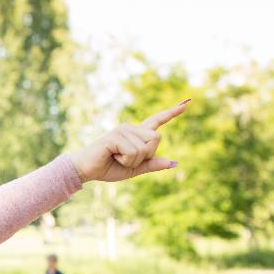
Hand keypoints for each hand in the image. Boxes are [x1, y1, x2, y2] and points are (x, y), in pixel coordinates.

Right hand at [68, 99, 189, 182]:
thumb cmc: (107, 168)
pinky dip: (125, 160)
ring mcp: (123, 130)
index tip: (187, 103)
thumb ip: (152, 164)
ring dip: (133, 161)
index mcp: (136, 135)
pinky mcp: (116, 135)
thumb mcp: (134, 169)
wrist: (86, 170)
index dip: (172, 113)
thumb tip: (174, 162)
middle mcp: (131, 128)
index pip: (157, 121)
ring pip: (144, 148)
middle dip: (145, 155)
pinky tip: (112, 156)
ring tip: (116, 157)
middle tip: (125, 159)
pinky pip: (133, 152)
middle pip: (156, 139)